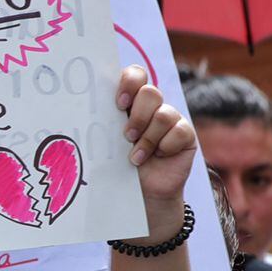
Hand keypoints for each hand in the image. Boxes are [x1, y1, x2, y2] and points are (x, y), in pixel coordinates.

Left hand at [117, 65, 196, 234]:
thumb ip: (105, 122)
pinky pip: (178, 131)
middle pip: (151, 92)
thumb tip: (85, 107)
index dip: (129, 83)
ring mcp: (171, 119)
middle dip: (138, 116)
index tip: (119, 104)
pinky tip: (158, 157)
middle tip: (127, 136)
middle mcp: (153, 106)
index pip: (135, 75)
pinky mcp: (185, 135)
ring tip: (136, 156)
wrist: (141, 195)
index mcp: (131, 102)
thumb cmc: (119, 167)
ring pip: (164, 114)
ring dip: (148, 138)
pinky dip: (165, 146)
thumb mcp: (109, 143)